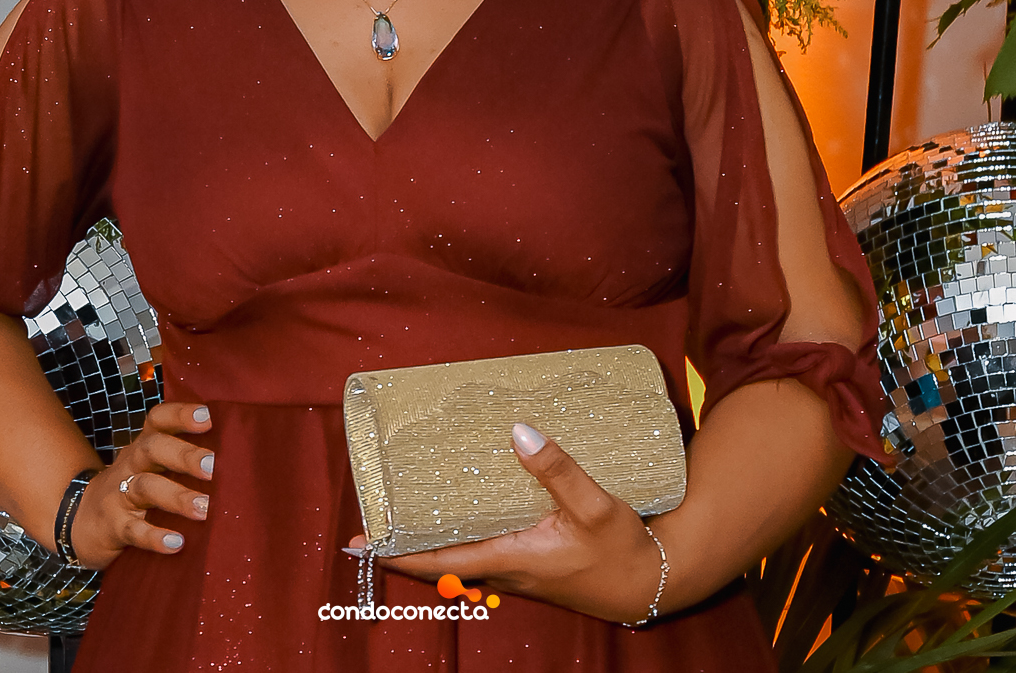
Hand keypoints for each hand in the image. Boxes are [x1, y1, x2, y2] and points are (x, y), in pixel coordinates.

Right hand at [69, 400, 215, 568]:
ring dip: (176, 496)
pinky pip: (133, 530)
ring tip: (204, 508)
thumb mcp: (150, 467)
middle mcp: (131, 464)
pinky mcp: (113, 526)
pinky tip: (177, 544)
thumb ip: (183, 459)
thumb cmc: (132, 489)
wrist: (79, 520)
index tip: (208, 417)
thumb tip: (242, 459)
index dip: (180, 415)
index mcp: (145, 446)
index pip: (158, 419)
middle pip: (154, 448)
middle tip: (215, 466)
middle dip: (185, 455)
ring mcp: (119, 495)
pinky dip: (155, 537)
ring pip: (145, 487)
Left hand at [347, 422, 668, 622]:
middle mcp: (508, 571)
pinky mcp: (533, 566)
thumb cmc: (623, 551)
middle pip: (442, 563)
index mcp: (513, 558)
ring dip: (432, 543)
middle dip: (405, 546)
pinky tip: (462, 517)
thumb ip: (557, 470)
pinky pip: (485, 554)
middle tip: (372, 525)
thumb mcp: (595, 506)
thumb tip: (519, 432)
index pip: (441, 560)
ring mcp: (520, 572)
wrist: (653, 584)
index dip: (399, 552)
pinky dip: (462, 540)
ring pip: (463, 559)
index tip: (362, 542)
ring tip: (404, 516)